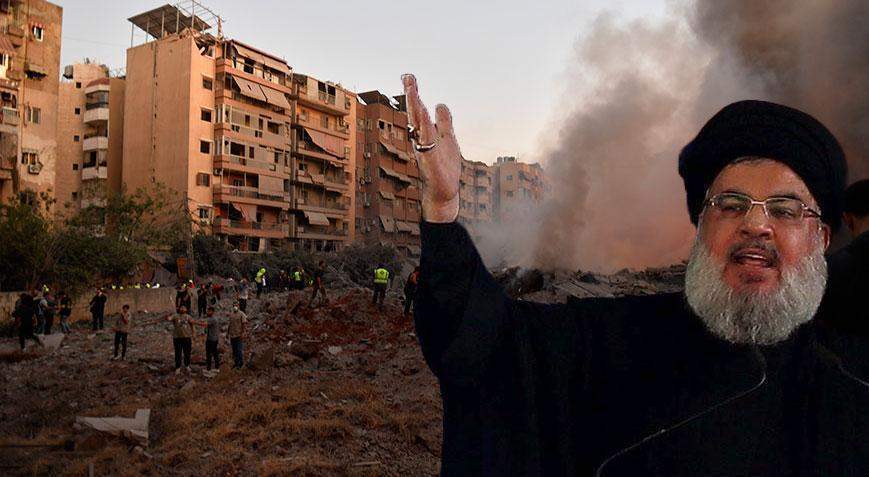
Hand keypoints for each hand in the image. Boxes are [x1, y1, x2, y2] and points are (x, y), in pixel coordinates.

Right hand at [402, 74, 460, 222]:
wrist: (444, 191)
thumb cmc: (444, 167)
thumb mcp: (447, 138)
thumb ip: (444, 121)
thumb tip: (440, 103)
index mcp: (424, 133)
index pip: (417, 109)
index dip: (413, 93)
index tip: (408, 76)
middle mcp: (421, 139)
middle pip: (414, 113)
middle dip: (411, 94)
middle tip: (407, 76)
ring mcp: (424, 148)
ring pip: (418, 124)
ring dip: (415, 106)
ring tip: (412, 88)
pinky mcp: (430, 158)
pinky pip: (426, 139)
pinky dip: (425, 125)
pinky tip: (424, 112)